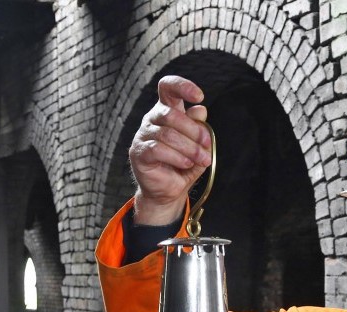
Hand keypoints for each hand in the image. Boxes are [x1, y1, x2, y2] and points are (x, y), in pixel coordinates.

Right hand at [128, 76, 211, 224]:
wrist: (169, 190)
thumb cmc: (184, 164)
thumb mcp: (198, 145)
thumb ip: (199, 128)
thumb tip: (200, 110)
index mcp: (167, 111)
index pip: (168, 88)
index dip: (182, 86)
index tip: (199, 96)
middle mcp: (152, 119)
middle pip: (172, 115)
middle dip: (194, 131)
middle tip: (207, 145)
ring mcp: (143, 135)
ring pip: (167, 134)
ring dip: (189, 148)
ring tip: (201, 159)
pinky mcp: (139, 152)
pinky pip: (158, 149)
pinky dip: (177, 157)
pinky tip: (186, 164)